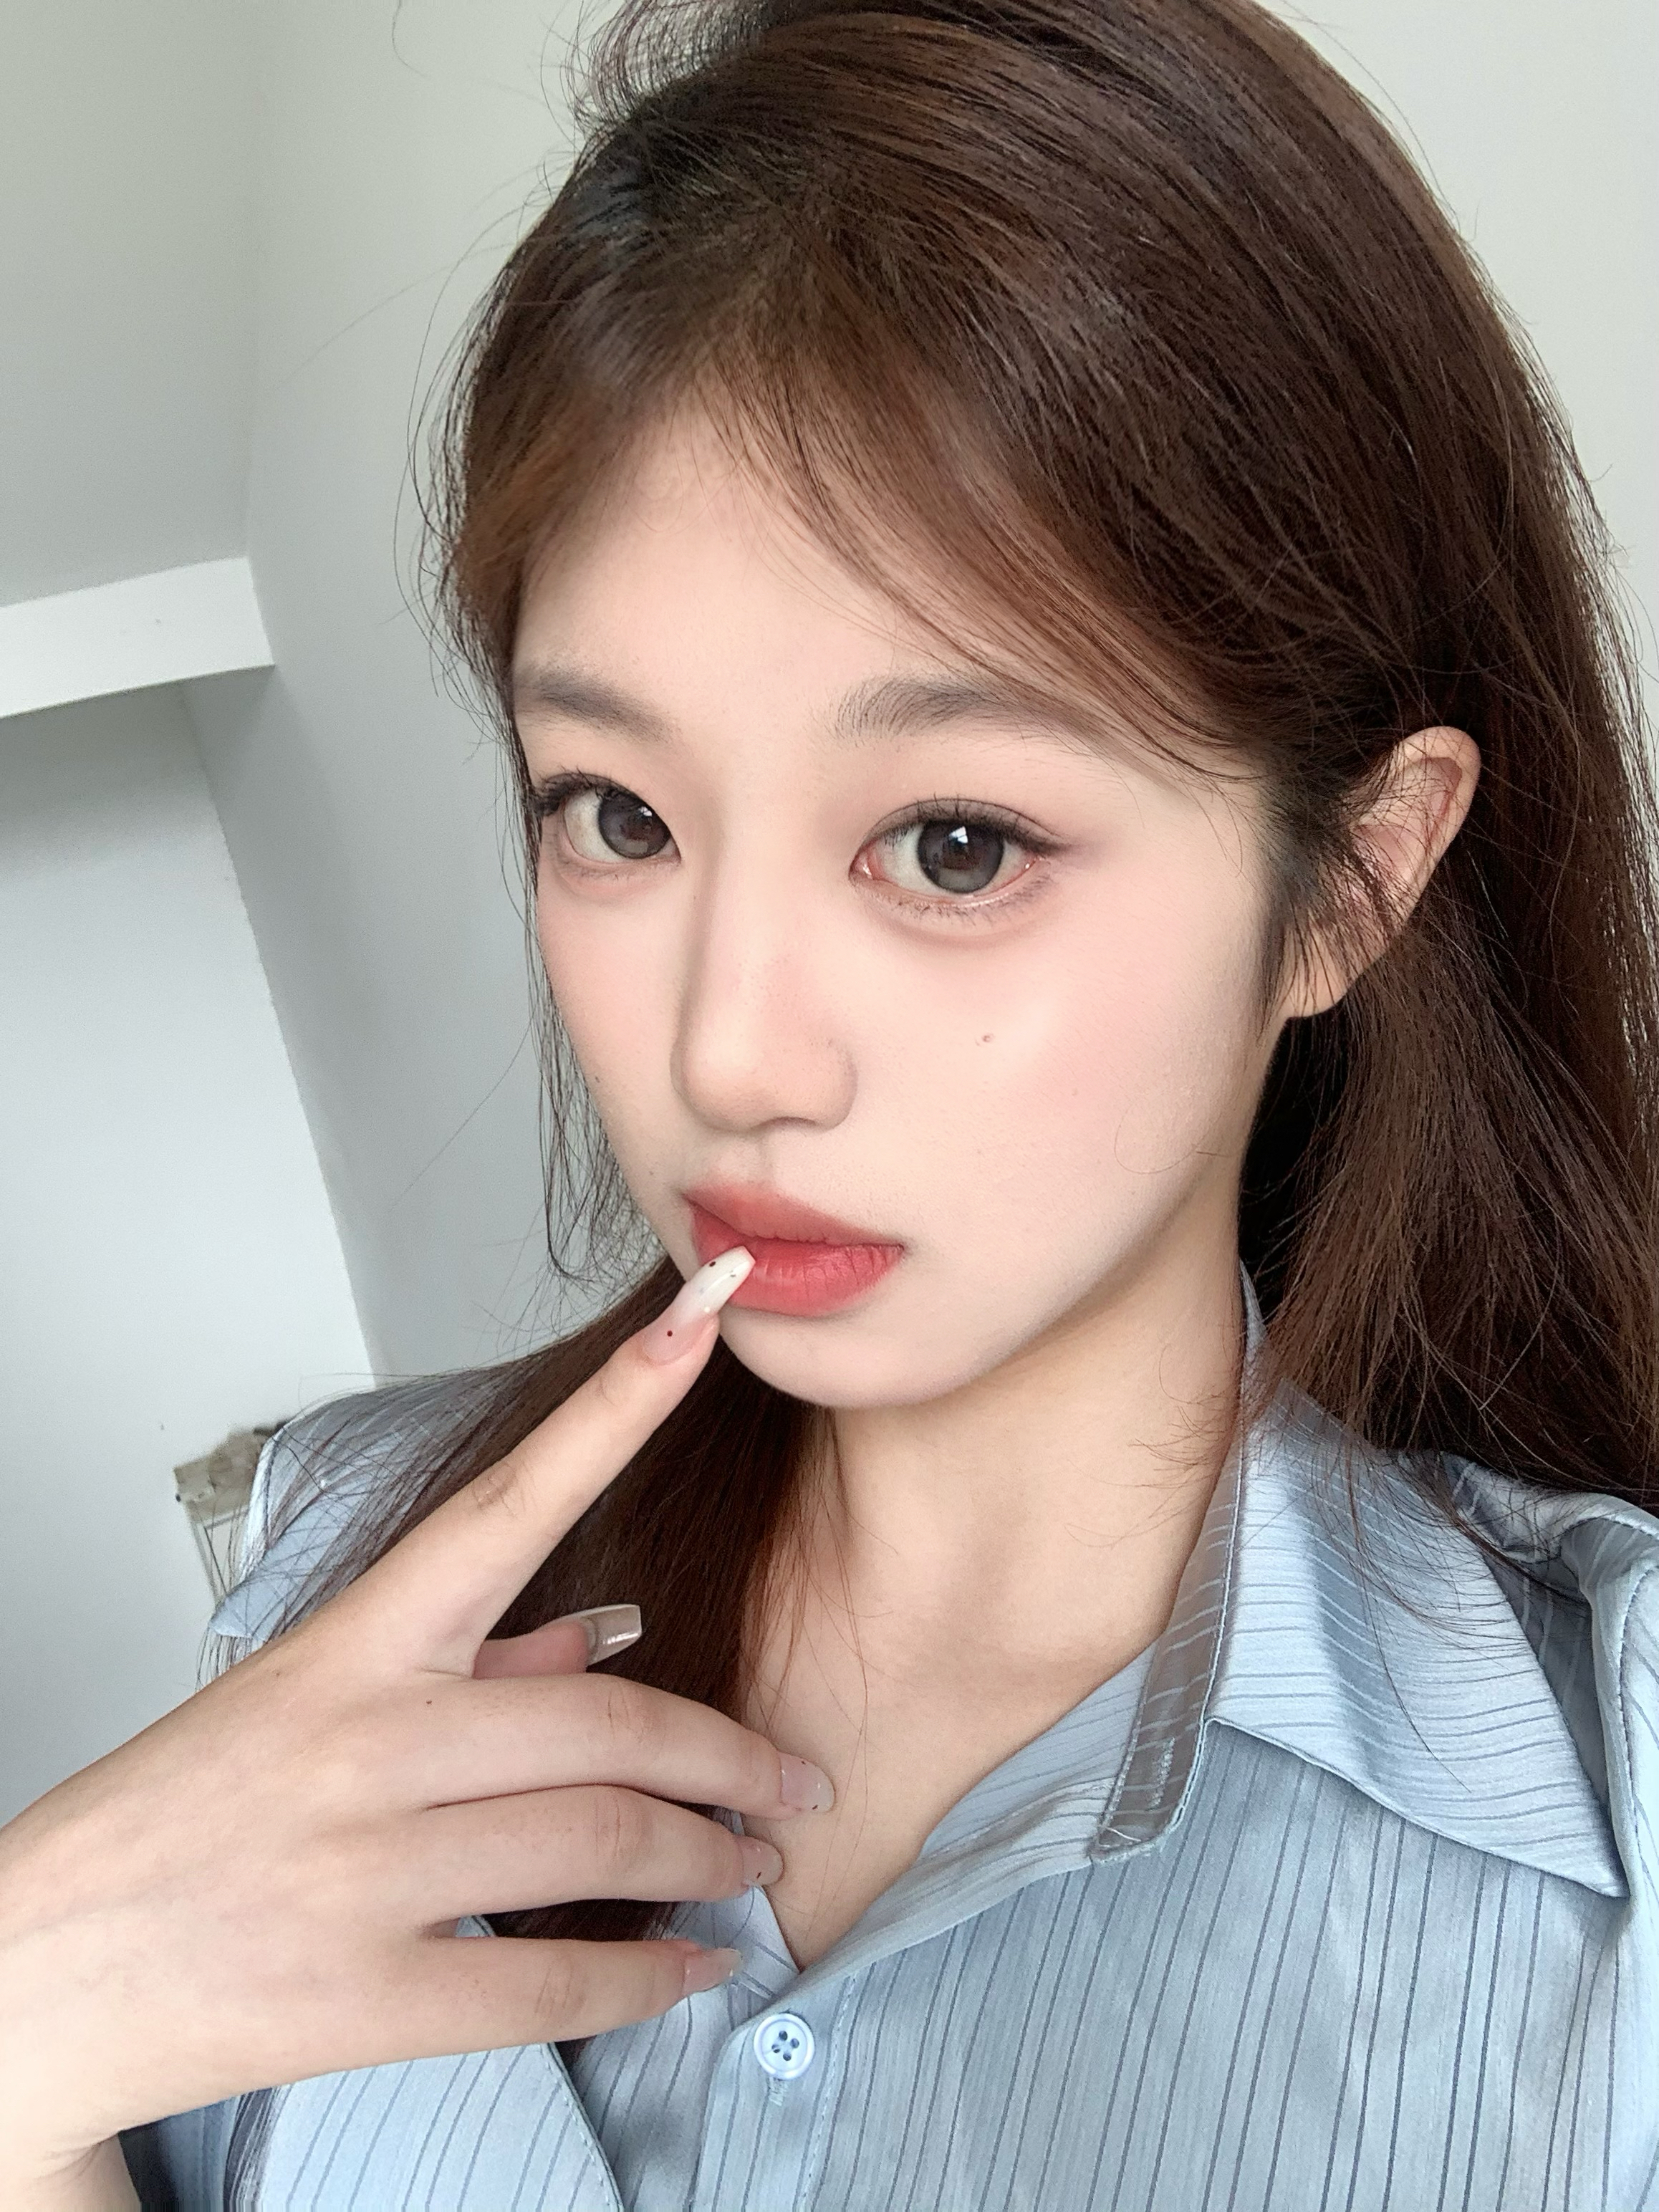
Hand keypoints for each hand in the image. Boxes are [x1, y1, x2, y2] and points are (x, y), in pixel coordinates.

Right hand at [0, 1248, 830, 2190]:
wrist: (37, 1968)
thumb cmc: (185, 1814)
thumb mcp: (310, 1696)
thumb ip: (478, 1661)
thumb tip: (616, 1628)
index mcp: (357, 1643)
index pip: (512, 1500)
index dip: (620, 1405)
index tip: (707, 1317)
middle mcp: (368, 1737)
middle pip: (611, 1726)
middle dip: (732, 1761)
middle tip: (795, 1788)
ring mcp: (361, 1867)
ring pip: (599, 1843)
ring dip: (707, 1858)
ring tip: (757, 1868)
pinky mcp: (357, 1996)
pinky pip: (546, 1982)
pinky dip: (644, 1979)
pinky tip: (693, 1971)